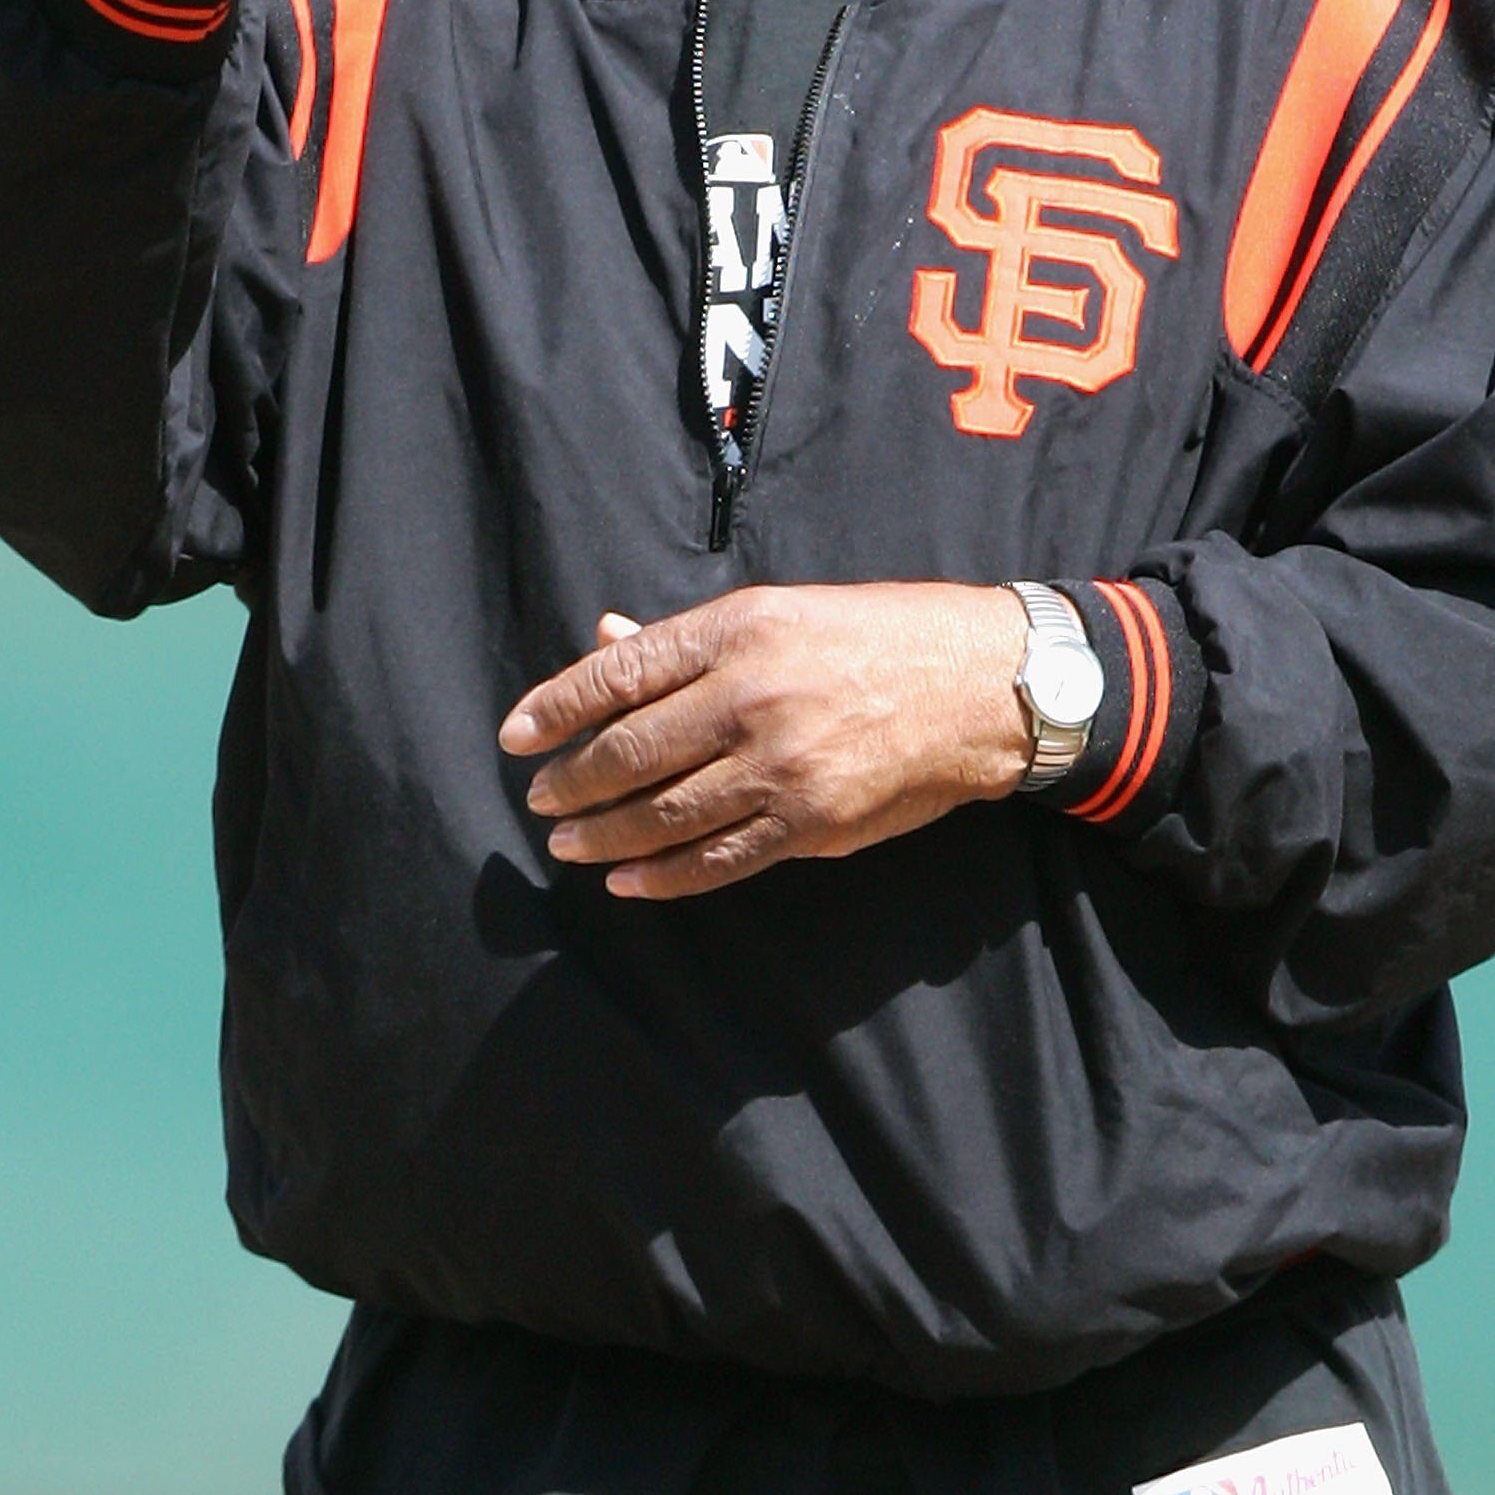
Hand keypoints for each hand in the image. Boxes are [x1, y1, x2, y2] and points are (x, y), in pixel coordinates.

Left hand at [499, 584, 1033, 899]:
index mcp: (739, 631)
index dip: (557, 707)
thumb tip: (603, 641)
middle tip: (541, 798)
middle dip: (573, 780)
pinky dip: (664, 876)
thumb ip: (686, 642)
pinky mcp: (811, 824)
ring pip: (666, 814)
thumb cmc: (873, 638)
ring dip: (604, 834)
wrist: (978, 687)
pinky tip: (628, 880)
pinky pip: (719, 860)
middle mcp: (753, 697)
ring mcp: (781, 767)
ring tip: (568, 842)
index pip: (620, 673)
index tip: (516, 735)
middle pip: (631, 751)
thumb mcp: (776, 613)